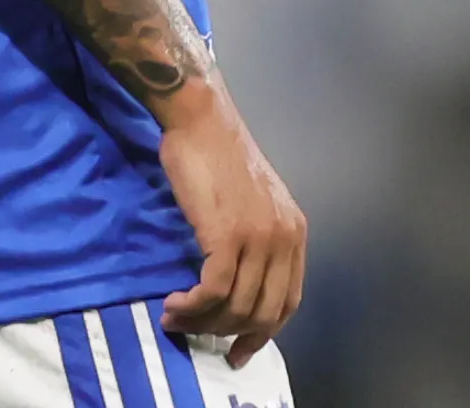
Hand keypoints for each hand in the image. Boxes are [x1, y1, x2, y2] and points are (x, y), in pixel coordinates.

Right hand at [156, 85, 305, 366]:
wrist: (200, 120)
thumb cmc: (217, 153)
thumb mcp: (253, 202)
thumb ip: (256, 240)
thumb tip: (236, 285)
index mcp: (295, 232)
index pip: (288, 302)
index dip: (263, 333)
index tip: (237, 349)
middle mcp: (284, 238)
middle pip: (264, 312)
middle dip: (229, 334)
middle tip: (197, 335)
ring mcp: (258, 238)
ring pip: (237, 306)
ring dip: (202, 322)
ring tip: (175, 318)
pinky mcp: (227, 235)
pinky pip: (214, 290)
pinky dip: (193, 307)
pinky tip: (174, 305)